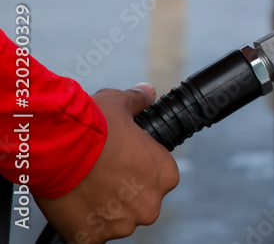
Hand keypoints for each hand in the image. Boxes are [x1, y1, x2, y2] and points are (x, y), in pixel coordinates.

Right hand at [36, 84, 178, 242]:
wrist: (58, 147)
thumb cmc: (93, 127)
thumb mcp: (121, 104)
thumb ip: (139, 101)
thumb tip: (146, 93)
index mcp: (165, 175)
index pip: (157, 178)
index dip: (137, 171)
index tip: (121, 164)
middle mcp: (150, 204)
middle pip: (139, 203)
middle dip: (122, 193)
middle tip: (101, 176)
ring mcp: (121, 225)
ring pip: (115, 220)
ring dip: (103, 209)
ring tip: (85, 187)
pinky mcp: (91, 239)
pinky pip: (90, 236)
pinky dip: (82, 224)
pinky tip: (74, 204)